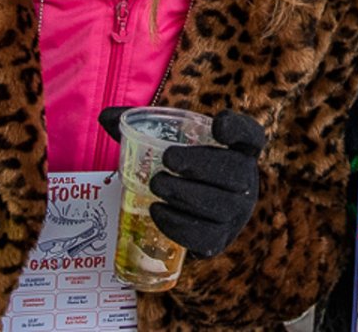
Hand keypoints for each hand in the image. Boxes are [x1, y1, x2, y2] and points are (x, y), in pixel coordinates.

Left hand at [98, 108, 266, 257]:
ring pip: (220, 206)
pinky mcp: (220, 241)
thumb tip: (106, 117)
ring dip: (186, 194)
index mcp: (239, 152)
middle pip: (236, 172)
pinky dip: (179, 224)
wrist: (187, 215)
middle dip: (201, 164)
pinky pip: (205, 237)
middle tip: (167, 159)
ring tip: (156, 185)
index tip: (217, 122)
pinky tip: (156, 211)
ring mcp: (236, 215)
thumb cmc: (180, 172)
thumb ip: (139, 127)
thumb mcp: (167, 144)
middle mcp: (246, 182)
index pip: (251, 136)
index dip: (239, 129)